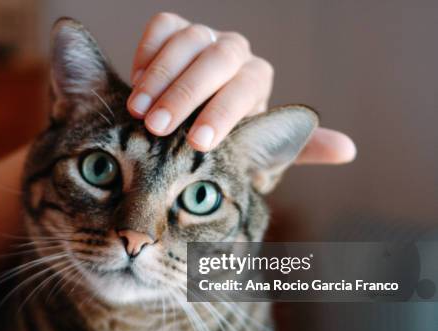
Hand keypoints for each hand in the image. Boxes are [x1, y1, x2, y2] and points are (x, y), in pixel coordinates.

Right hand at [127, 12, 355, 162]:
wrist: (189, 125)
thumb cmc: (226, 142)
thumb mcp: (259, 152)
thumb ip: (297, 147)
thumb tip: (348, 150)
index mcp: (256, 80)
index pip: (245, 87)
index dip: (223, 113)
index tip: (200, 143)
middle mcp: (234, 53)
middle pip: (215, 61)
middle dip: (185, 94)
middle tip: (157, 127)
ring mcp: (203, 37)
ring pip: (187, 40)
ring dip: (160, 77)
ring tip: (138, 110)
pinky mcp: (173, 29)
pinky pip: (162, 26)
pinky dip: (148, 50)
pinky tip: (135, 82)